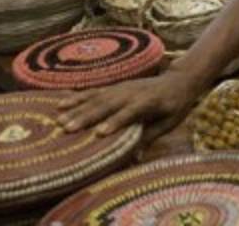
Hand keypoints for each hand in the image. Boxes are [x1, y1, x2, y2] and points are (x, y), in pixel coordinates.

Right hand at [55, 70, 201, 144]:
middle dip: (88, 117)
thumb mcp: (169, 122)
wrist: (179, 80)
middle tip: (68, 129)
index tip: (101, 133)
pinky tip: (60, 104)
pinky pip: (94, 92)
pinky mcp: (115, 87)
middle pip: (109, 105)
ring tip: (59, 120)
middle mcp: (133, 92)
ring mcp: (122, 88)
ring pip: (97, 98)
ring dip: (77, 109)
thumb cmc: (175, 105)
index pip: (132, 112)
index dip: (117, 121)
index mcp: (150, 101)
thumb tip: (134, 158)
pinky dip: (77, 98)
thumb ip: (150, 137)